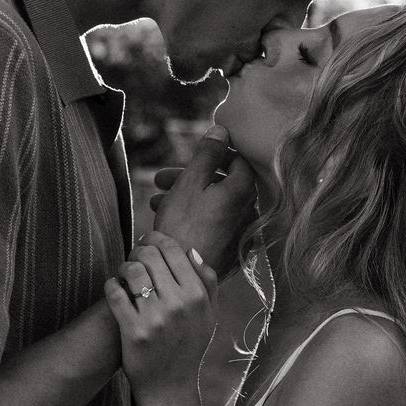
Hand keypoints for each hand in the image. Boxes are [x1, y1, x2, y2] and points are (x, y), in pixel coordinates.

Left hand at [104, 233, 217, 393]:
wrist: (170, 387)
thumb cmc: (189, 348)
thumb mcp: (210, 316)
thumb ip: (207, 282)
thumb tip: (191, 251)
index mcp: (197, 297)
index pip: (173, 250)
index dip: (156, 239)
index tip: (148, 243)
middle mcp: (177, 304)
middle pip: (150, 255)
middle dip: (138, 250)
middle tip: (135, 257)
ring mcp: (154, 318)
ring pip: (132, 270)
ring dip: (124, 266)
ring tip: (125, 274)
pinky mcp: (132, 330)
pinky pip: (115, 292)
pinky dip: (111, 284)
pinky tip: (115, 288)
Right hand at [151, 126, 255, 278]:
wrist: (180, 275)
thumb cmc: (182, 226)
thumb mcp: (190, 182)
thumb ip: (207, 153)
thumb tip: (223, 129)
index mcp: (242, 192)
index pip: (238, 161)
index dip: (215, 154)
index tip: (192, 156)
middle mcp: (249, 212)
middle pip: (222, 184)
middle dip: (190, 178)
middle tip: (160, 179)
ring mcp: (242, 235)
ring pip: (215, 205)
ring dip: (187, 198)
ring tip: (156, 202)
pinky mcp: (232, 252)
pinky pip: (216, 226)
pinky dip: (197, 218)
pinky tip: (171, 220)